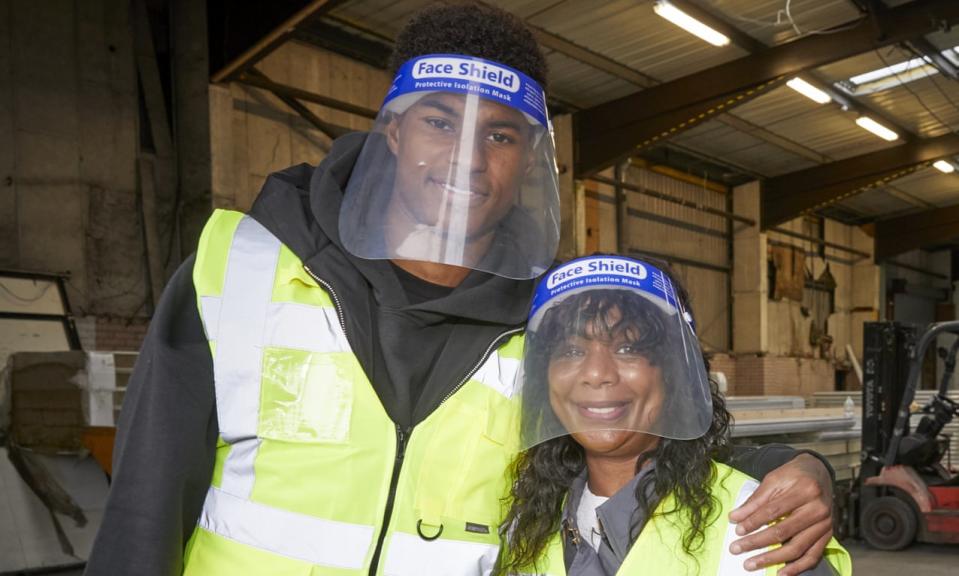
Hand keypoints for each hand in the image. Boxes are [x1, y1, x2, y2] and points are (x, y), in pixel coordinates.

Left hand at [728, 454, 833, 574]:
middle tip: (736, 549)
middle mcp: (818, 509)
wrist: (818, 473)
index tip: (737, 530)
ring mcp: (825, 524)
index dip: (753, 522)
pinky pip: (813, 556)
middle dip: (757, 542)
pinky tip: (781, 573)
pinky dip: (797, 567)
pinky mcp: (827, 535)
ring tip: (751, 564)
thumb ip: (755, 500)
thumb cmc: (793, 476)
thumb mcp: (773, 480)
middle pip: (784, 531)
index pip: (773, 511)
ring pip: (797, 548)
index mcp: (804, 490)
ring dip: (772, 559)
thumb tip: (734, 518)